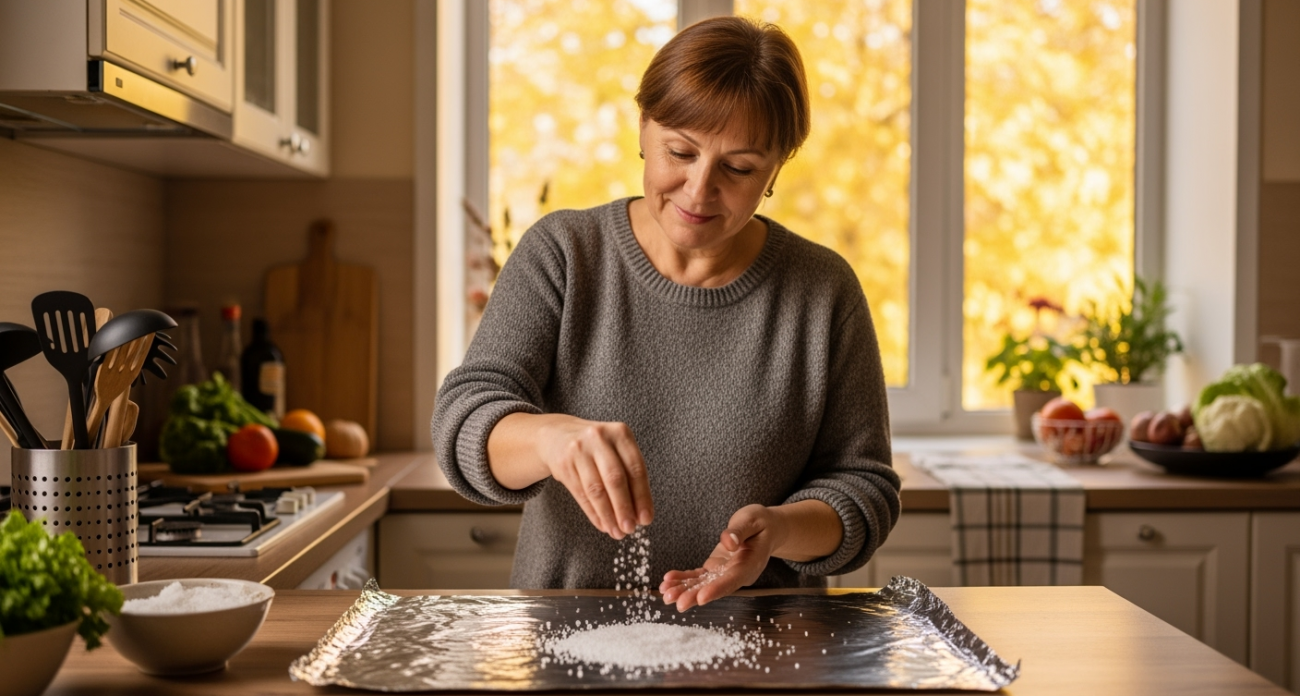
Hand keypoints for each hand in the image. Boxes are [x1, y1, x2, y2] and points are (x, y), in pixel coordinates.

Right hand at [535, 416, 653, 539]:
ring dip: (608, 515)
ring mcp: (578, 450)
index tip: (646, 519)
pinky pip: (581, 494)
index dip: (642, 496)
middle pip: (615, 479)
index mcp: (620, 433)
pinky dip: (593, 513)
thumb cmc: (597, 448)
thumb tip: (639, 514)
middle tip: (630, 529)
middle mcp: (599, 438)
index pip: (635, 468)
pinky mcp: (563, 464)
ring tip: (617, 532)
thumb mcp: (616, 451)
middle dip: (624, 508)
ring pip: (596, 489)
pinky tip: (602, 525)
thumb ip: (630, 477)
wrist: (558, 436)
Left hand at [659, 504, 783, 611]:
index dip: (717, 589)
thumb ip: (739, 532)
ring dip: (684, 590)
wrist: (765, 529)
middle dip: (694, 595)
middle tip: (676, 602)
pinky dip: (684, 579)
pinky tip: (668, 581)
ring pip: (703, 585)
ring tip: (665, 595)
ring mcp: (725, 573)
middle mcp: (737, 574)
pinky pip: (699, 576)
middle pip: (715, 588)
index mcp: (750, 565)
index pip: (732, 580)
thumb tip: (728, 543)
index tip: (701, 597)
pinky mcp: (716, 569)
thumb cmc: (760, 523)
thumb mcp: (752, 521)